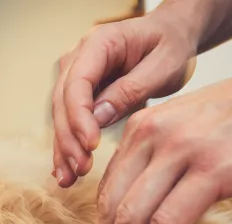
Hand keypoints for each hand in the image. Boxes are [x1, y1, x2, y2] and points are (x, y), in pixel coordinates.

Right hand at [53, 8, 198, 186]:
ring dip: (63, 149)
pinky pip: (68, 123)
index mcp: (97, 44)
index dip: (79, 116)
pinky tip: (65, 172)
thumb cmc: (170, 45)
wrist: (170, 36)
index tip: (91, 145)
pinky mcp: (77, 96)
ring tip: (69, 179)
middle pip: (62, 103)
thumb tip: (98, 118)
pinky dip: (68, 147)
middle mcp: (77, 59)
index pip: (77, 83)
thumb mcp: (163, 65)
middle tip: (82, 168)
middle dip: (69, 139)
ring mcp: (73, 78)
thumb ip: (131, 89)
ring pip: (60, 117)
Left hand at [95, 75, 231, 223]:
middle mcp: (153, 134)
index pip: (107, 187)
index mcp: (143, 126)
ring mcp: (181, 150)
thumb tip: (131, 210)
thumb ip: (156, 163)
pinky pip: (167, 223)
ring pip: (132, 216)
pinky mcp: (211, 170)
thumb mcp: (186, 133)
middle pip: (112, 203)